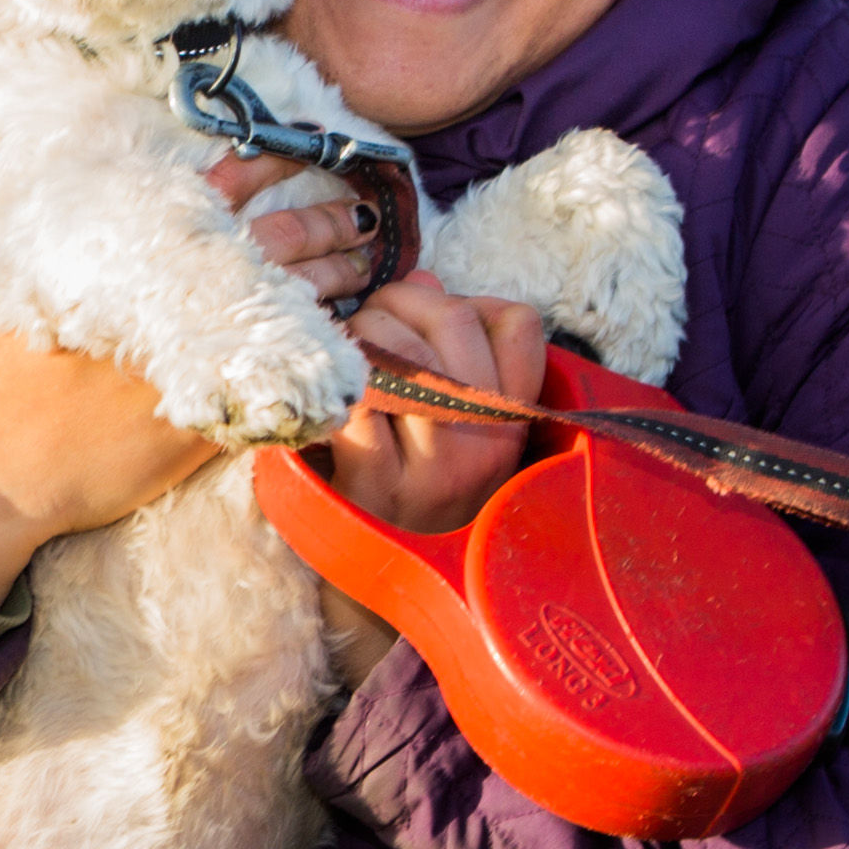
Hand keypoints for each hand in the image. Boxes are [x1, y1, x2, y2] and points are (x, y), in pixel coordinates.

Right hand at [0, 156, 382, 604]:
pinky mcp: (213, 425)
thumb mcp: (12, 283)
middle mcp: (176, 308)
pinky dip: (325, 355)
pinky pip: (289, 380)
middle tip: (363, 211)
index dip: (273, 168)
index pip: (223, 196)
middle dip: (328, 226)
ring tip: (369, 262)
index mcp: (132, 263)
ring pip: (295, 309)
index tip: (309, 151)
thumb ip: (45, 230)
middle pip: (276, 248)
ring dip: (338, 282)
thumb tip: (62, 176)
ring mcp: (202, 366)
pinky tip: (350, 338)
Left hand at [316, 277, 551, 541]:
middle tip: (367, 323)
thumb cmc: (415, 480)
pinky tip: (331, 392)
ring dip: (360, 334)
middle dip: (397, 302)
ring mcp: (434, 469)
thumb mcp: (458, 419)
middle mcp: (485, 445)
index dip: (463, 299)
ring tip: (347, 355)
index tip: (425, 315)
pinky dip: (336, 382)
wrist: (382, 571)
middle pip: (452, 319)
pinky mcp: (376, 486)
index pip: (517, 321)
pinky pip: (357, 400)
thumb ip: (449, 344)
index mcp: (511, 420)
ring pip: (402, 351)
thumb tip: (424, 277)